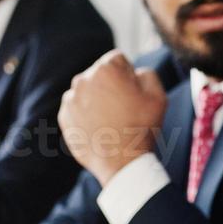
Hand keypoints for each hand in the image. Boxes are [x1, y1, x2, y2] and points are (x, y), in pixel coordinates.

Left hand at [57, 50, 166, 184]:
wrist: (121, 163)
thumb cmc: (141, 128)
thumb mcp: (158, 95)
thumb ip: (147, 73)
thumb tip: (135, 71)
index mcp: (106, 69)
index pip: (118, 60)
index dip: (128, 76)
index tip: (133, 94)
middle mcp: (83, 79)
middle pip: (100, 75)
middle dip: (111, 86)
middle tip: (124, 109)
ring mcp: (71, 99)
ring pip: (87, 91)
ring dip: (97, 100)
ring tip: (111, 121)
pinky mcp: (64, 117)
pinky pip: (77, 109)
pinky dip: (86, 115)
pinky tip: (100, 129)